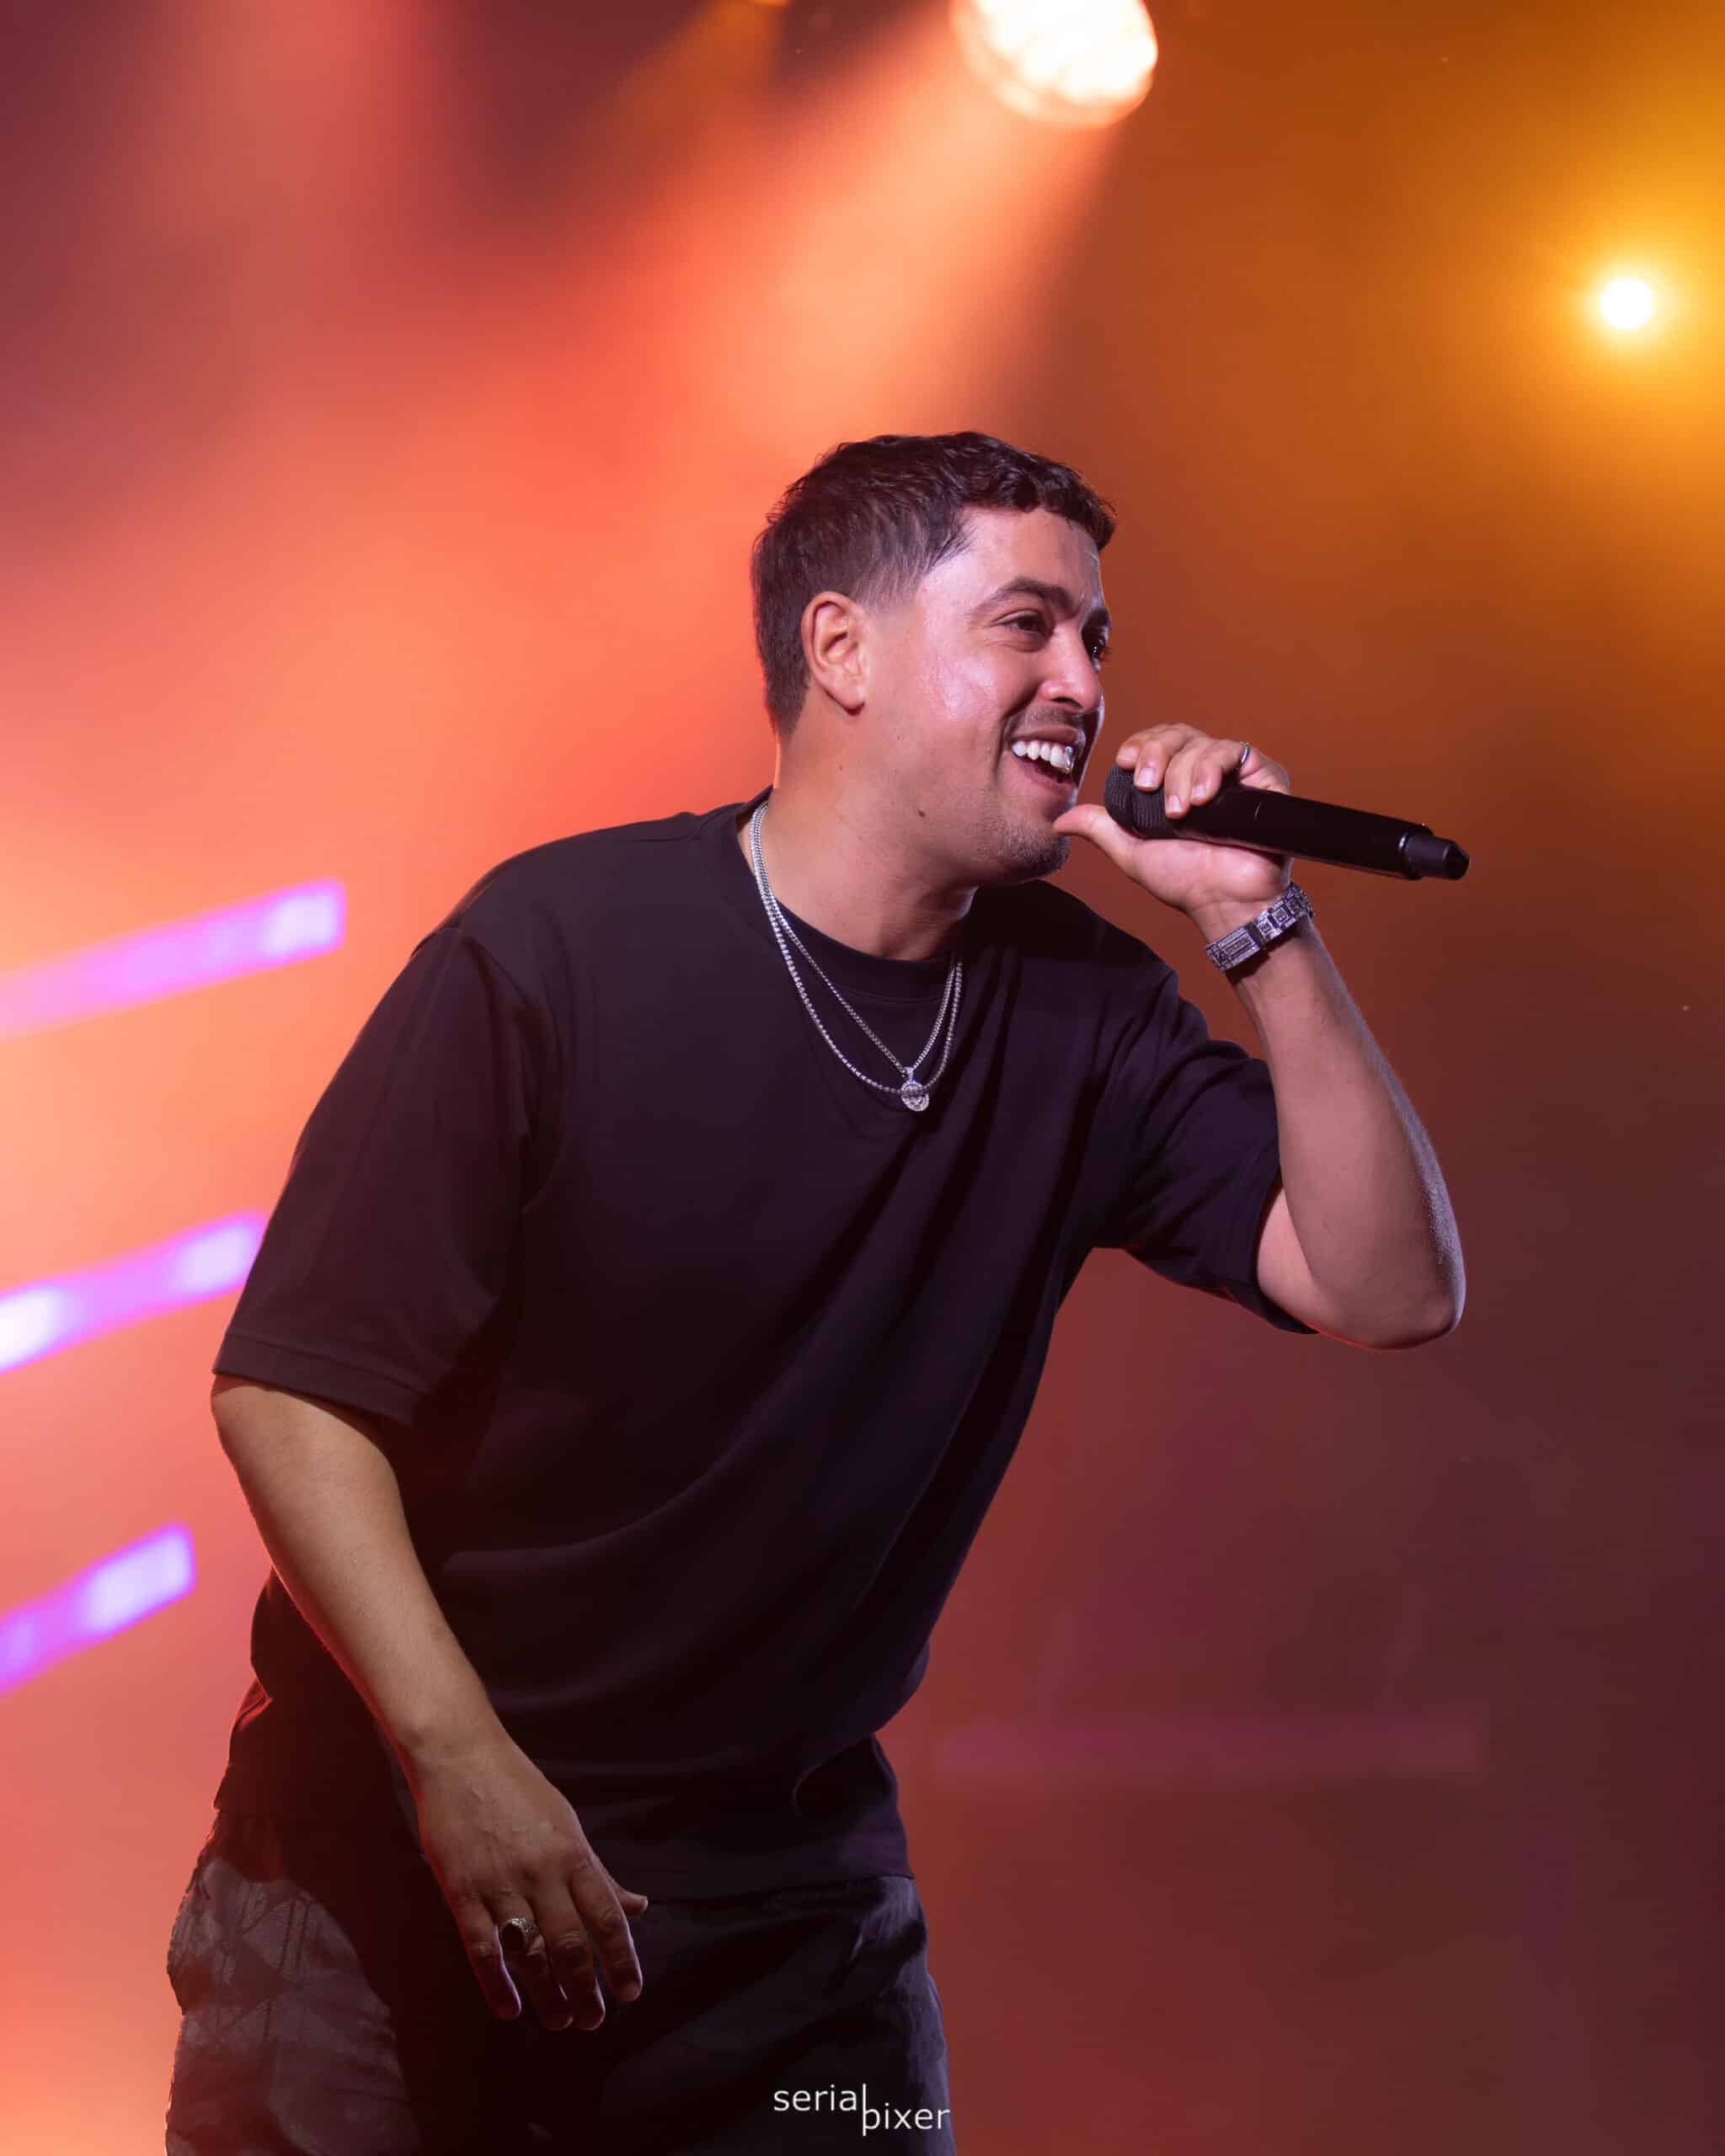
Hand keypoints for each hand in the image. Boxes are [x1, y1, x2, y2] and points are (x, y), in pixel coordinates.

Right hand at [406, 1730, 649, 2031]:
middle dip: (586, 1989)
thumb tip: (637, 1907)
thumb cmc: (519, 1791)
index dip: (621, 1959)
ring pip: (529, 1953)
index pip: (606, 1917)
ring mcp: (500, 1883)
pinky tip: (511, 2009)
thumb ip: (598, 1873)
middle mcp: (541, 1872)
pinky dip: (497, 1985)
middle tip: (594, 2020)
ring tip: (561, 2022)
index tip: (631, 1991)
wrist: (461, 1758)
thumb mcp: (567, 1824)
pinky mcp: (461, 1892)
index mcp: (572, 1853)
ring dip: (548, 1995)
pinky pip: (483, 1949)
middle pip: (570, 1944)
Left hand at [1053, 726, 1292, 924]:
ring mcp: (1237, 774)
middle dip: (1157, 753)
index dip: (1142, 744)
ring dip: (1184, 773)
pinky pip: (1237, 753)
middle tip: (1148, 785)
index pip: (1158, 742)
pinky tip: (1202, 797)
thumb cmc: (1185, 879)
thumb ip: (1101, 829)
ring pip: (1203, 744)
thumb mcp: (1132, 852)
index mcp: (1178, 781)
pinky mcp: (1265, 779)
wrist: (1223, 901)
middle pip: (1179, 734)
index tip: (1127, 763)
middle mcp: (1207, 772)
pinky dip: (1213, 769)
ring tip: (1180, 811)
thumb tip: (1061, 821)